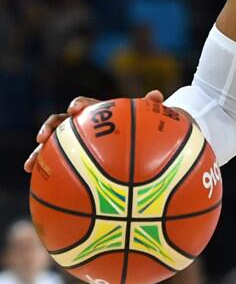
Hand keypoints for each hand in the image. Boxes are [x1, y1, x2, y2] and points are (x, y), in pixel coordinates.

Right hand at [24, 90, 164, 172]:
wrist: (140, 144)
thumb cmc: (144, 129)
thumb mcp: (150, 120)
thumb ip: (151, 107)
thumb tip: (157, 95)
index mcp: (98, 114)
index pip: (85, 105)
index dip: (78, 105)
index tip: (75, 109)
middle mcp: (83, 127)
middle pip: (60, 123)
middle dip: (49, 128)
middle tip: (42, 137)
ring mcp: (76, 144)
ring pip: (53, 146)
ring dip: (38, 153)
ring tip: (30, 165)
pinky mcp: (74, 162)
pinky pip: (59, 168)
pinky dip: (49, 176)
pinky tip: (42, 189)